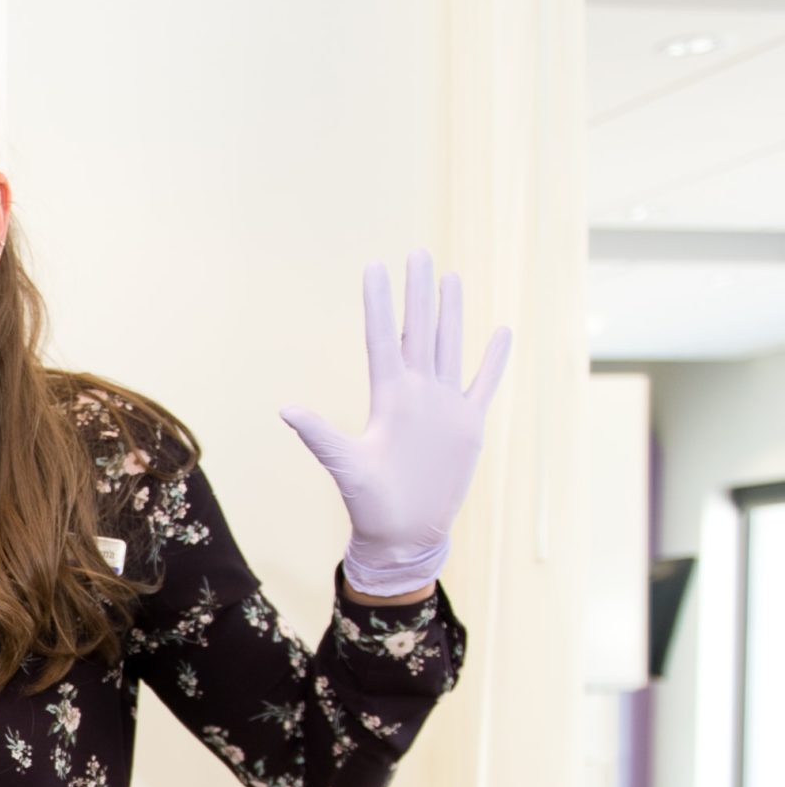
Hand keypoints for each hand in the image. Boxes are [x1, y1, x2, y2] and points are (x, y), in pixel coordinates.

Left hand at [280, 251, 509, 597]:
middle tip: (417, 253)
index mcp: (389, 397)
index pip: (384, 338)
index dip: (380, 304)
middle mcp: (417, 393)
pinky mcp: (467, 424)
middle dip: (418, 293)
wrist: (405, 533)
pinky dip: (493, 359)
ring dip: (450, 313)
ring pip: (449, 346)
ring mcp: (443, 405)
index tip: (374, 267)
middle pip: (419, 331)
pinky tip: (500, 331)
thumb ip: (320, 435)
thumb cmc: (369, 503)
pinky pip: (483, 383)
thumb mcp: (345, 466)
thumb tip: (286, 409)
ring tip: (450, 277)